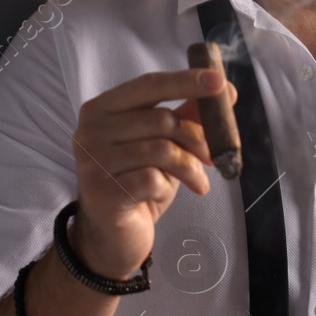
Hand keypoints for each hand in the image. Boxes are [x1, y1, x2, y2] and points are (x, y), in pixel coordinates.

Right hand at [69, 69, 237, 280]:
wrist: (113, 235)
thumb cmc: (138, 182)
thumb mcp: (164, 145)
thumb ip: (187, 116)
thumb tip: (226, 90)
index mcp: (102, 109)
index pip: (149, 85)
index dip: (186, 81)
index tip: (220, 82)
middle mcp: (90, 130)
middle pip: (161, 119)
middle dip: (197, 138)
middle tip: (214, 156)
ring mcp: (92, 161)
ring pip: (161, 150)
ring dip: (189, 167)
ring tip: (197, 181)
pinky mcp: (102, 192)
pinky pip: (152, 179)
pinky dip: (168, 187)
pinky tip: (165, 194)